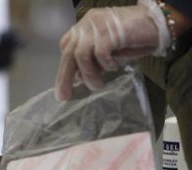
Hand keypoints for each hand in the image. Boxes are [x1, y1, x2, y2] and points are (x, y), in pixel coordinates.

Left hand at [54, 0, 169, 100]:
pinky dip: (105, 64)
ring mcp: (98, 26)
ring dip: (88, 75)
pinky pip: (100, 53)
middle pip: (69, 53)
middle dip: (65, 77)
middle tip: (65, 96)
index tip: (63, 87)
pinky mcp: (110, 31)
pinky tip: (113, 68)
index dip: (63, 68)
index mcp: (84, 26)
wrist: (157, 22)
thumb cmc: (133, 37)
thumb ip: (92, 60)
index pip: (66, 47)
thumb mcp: (108, 50)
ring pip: (82, 55)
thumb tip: (77, 78)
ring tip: (97, 86)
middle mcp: (87, 24)